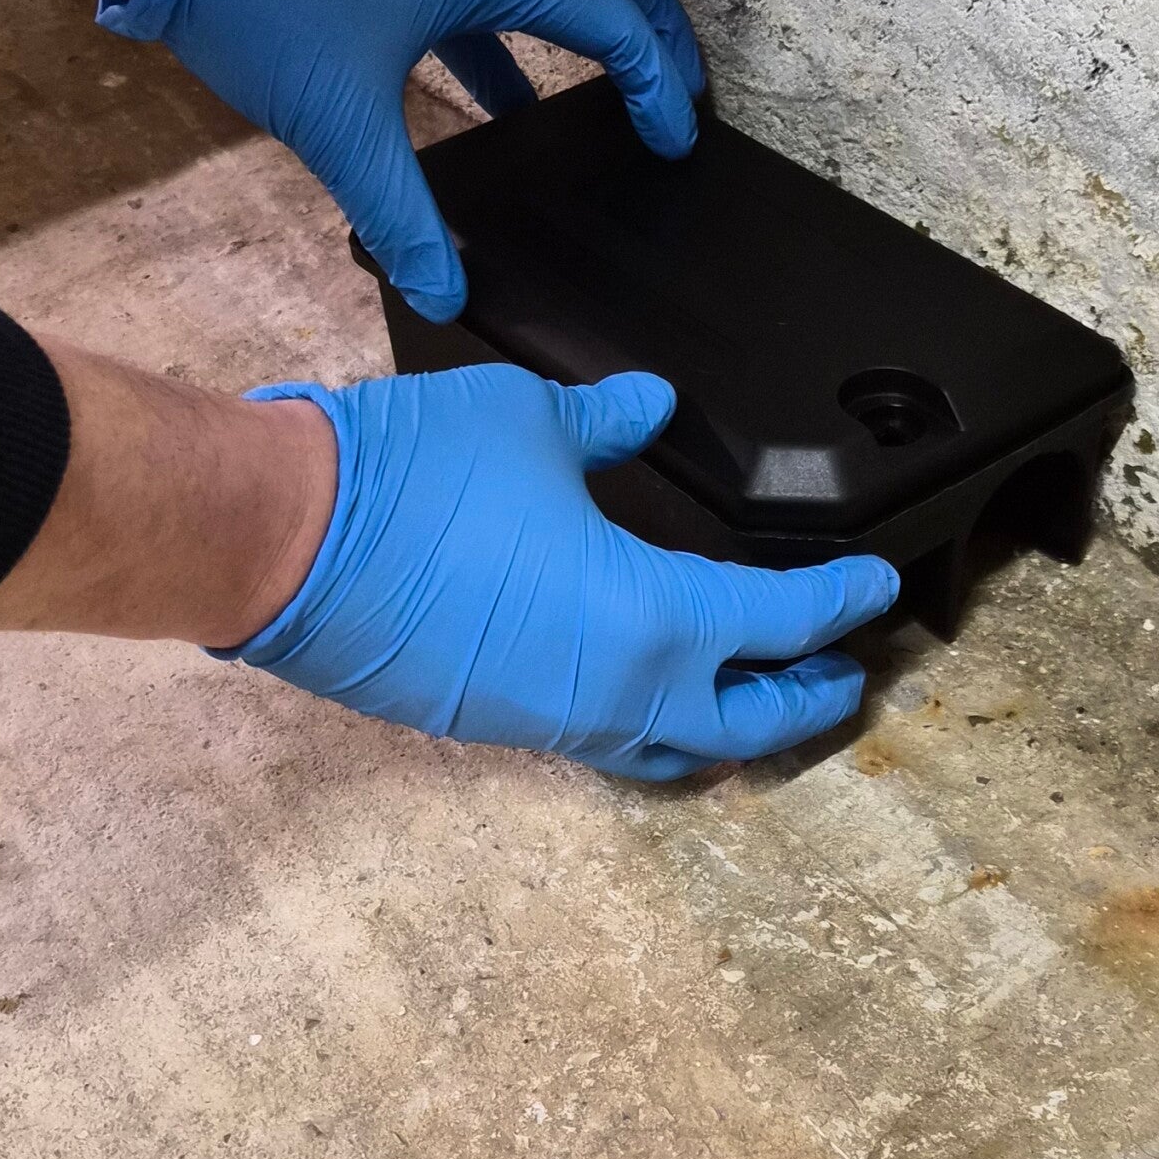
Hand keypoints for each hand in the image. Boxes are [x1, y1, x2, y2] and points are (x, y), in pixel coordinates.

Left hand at [96, 0, 705, 320]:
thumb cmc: (258, 4)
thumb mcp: (338, 125)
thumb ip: (401, 213)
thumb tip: (446, 290)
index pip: (609, 18)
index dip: (657, 81)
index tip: (675, 140)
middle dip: (656, 28)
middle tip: (686, 95)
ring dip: (593, 29)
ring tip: (622, 97)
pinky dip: (517, 47)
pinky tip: (508, 112)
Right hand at [220, 363, 898, 781]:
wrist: (283, 540)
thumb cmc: (416, 477)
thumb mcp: (534, 424)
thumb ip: (607, 426)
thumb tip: (646, 409)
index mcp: (653, 620)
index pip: (779, 624)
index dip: (839, 604)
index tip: (874, 590)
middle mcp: (616, 694)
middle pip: (743, 724)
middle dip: (804, 703)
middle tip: (843, 677)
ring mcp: (550, 722)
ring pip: (668, 749)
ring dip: (721, 725)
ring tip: (749, 694)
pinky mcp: (492, 725)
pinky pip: (598, 738)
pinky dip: (644, 721)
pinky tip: (643, 683)